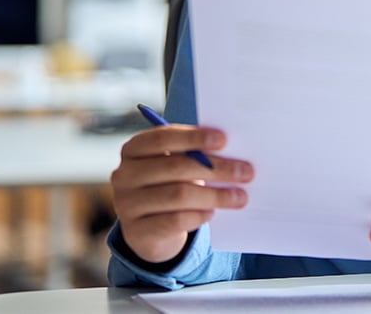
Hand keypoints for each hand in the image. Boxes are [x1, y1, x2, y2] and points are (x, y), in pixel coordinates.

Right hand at [110, 124, 252, 263]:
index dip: (194, 137)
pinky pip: (175, 221)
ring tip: (240, 196)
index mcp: (133, 149)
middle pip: (175, 167)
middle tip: (246, 172)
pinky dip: (199, 215)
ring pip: (178, 195)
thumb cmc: (170, 185)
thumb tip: (232, 152)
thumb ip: (194, 155)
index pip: (163, 137)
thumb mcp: (176, 166)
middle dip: (216, 168)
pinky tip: (212, 213)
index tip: (224, 140)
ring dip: (215, 195)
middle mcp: (124, 175)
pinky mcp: (136, 232)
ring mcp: (127, 205)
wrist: (149, 230)